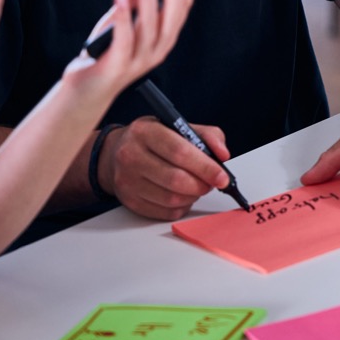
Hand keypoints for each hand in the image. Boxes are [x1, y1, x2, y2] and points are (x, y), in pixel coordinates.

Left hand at [62, 0, 195, 96]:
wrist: (87, 92)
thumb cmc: (105, 55)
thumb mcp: (119, 22)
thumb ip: (131, 0)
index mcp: (164, 39)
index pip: (182, 6)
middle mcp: (158, 50)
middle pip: (173, 13)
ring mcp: (140, 59)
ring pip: (149, 22)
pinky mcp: (119, 65)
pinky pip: (124, 38)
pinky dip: (123, 15)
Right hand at [98, 117, 230, 219]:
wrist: (116, 153)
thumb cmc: (154, 139)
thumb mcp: (179, 126)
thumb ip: (207, 136)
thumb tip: (223, 155)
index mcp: (145, 132)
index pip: (180, 152)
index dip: (205, 167)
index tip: (222, 176)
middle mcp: (131, 155)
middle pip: (175, 179)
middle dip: (201, 184)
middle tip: (212, 183)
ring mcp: (126, 180)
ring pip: (171, 199)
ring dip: (193, 196)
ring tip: (197, 187)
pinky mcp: (129, 200)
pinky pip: (164, 212)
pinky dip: (181, 207)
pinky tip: (184, 196)